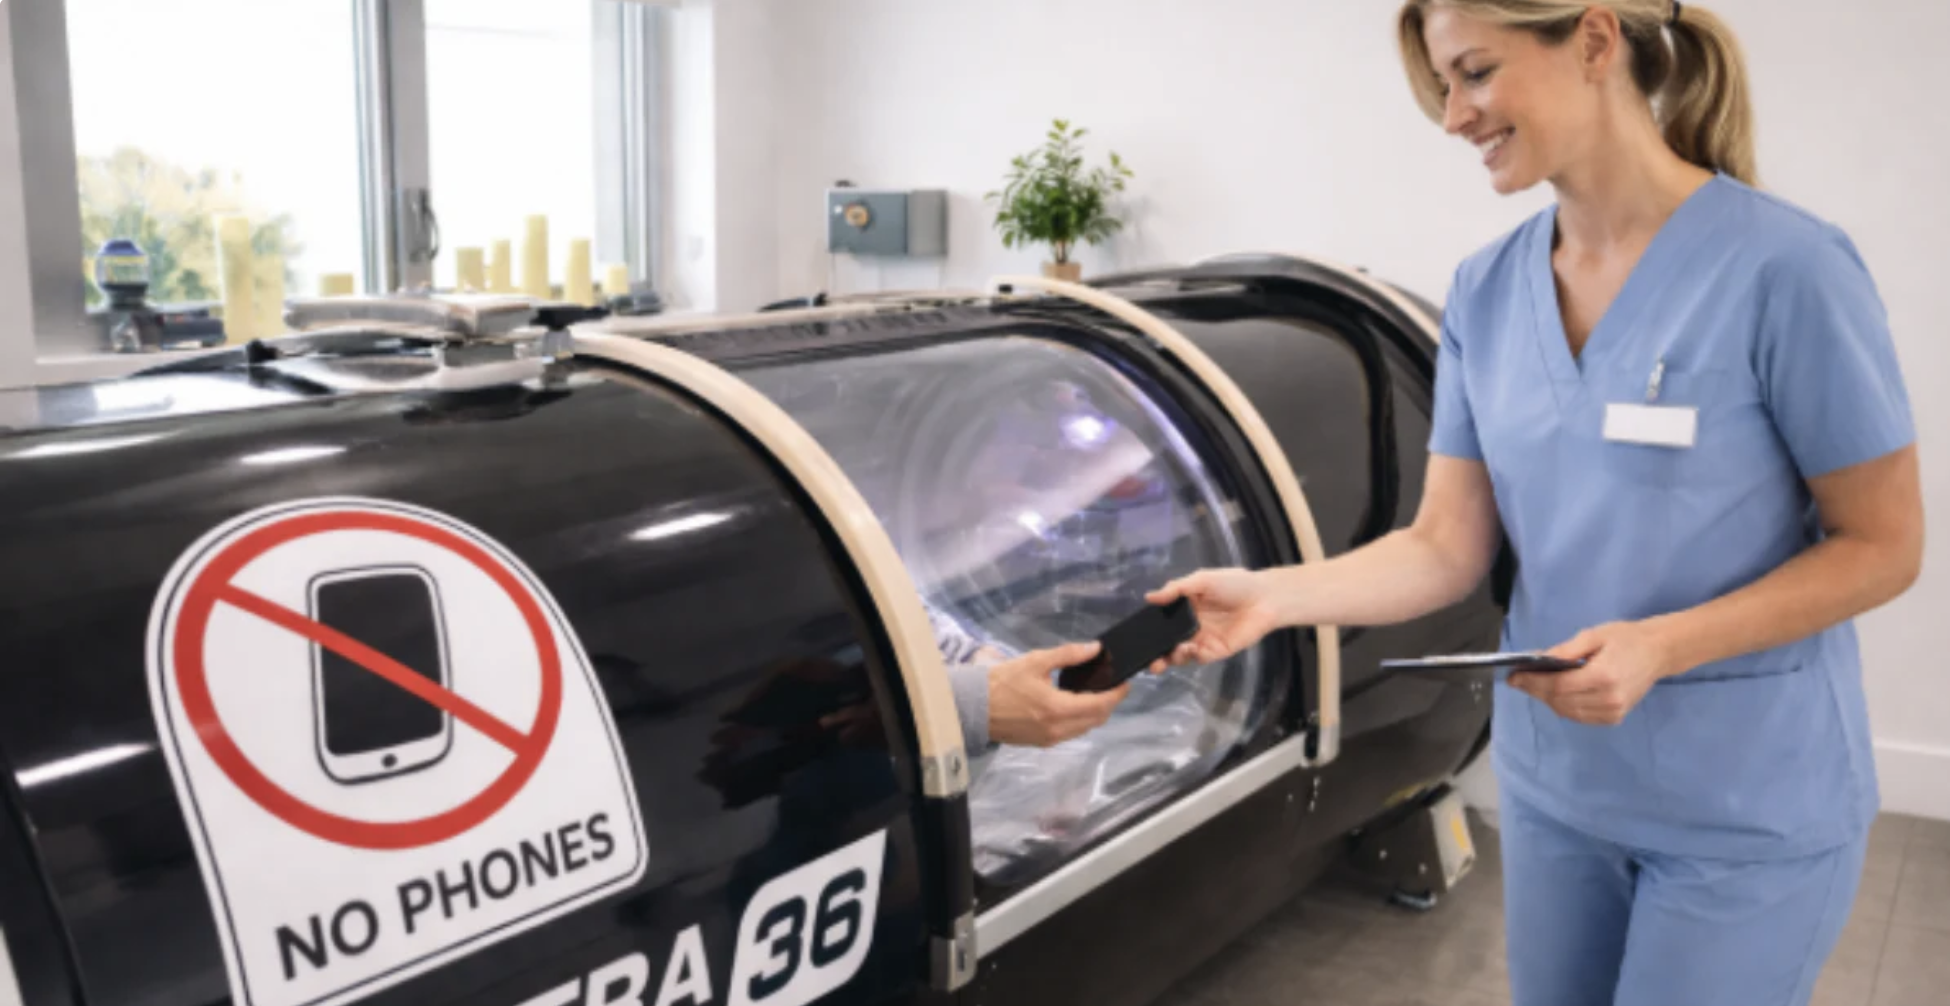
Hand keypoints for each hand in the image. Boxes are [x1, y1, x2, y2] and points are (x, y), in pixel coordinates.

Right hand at [988, 642, 1131, 747]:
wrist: (973, 707)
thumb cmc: (1002, 682)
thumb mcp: (1035, 661)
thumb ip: (1068, 654)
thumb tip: (1095, 648)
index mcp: (1058, 708)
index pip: (1100, 705)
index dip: (1117, 694)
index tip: (1126, 682)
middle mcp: (1058, 729)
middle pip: (1096, 720)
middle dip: (1108, 704)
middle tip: (1111, 686)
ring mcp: (1050, 739)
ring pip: (1084, 728)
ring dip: (1094, 713)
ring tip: (1094, 693)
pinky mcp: (1041, 743)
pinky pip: (1070, 733)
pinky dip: (1079, 720)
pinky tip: (1074, 705)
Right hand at [1145, 568, 1281, 669]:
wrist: (1264, 598)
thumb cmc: (1234, 584)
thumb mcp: (1202, 579)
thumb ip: (1176, 589)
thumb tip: (1149, 597)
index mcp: (1185, 607)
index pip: (1163, 621)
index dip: (1150, 629)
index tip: (1137, 635)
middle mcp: (1191, 626)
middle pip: (1168, 643)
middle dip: (1156, 654)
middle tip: (1149, 660)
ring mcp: (1203, 640)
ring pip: (1180, 654)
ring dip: (1171, 657)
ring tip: (1169, 654)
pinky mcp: (1216, 651)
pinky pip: (1198, 658)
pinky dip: (1189, 656)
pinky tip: (1188, 648)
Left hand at [1509, 621, 1681, 725]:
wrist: (1658, 652)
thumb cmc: (1625, 638)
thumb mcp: (1593, 635)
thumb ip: (1566, 650)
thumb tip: (1537, 660)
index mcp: (1603, 676)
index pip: (1558, 686)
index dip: (1533, 682)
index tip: (1513, 676)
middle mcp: (1608, 699)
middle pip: (1560, 701)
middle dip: (1535, 691)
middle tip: (1519, 680)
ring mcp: (1613, 712)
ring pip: (1568, 712)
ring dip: (1548, 700)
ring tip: (1533, 686)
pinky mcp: (1615, 718)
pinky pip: (1580, 717)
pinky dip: (1564, 707)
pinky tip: (1555, 695)